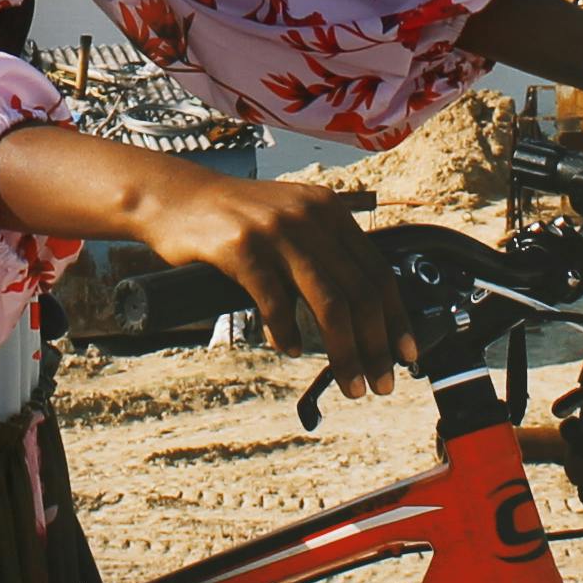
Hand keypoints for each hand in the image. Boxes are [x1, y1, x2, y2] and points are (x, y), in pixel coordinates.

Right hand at [0, 125, 414, 387]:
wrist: (174, 199)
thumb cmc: (234, 221)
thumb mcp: (290, 220)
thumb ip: (325, 252)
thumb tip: (364, 311)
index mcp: (329, 210)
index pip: (378, 271)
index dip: (397, 318)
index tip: (408, 355)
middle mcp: (310, 216)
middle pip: (359, 292)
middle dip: (376, 345)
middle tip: (381, 383)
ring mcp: (276, 230)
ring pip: (328, 302)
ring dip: (344, 350)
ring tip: (348, 381)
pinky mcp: (241, 247)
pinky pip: (275, 301)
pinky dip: (287, 331)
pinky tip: (290, 348)